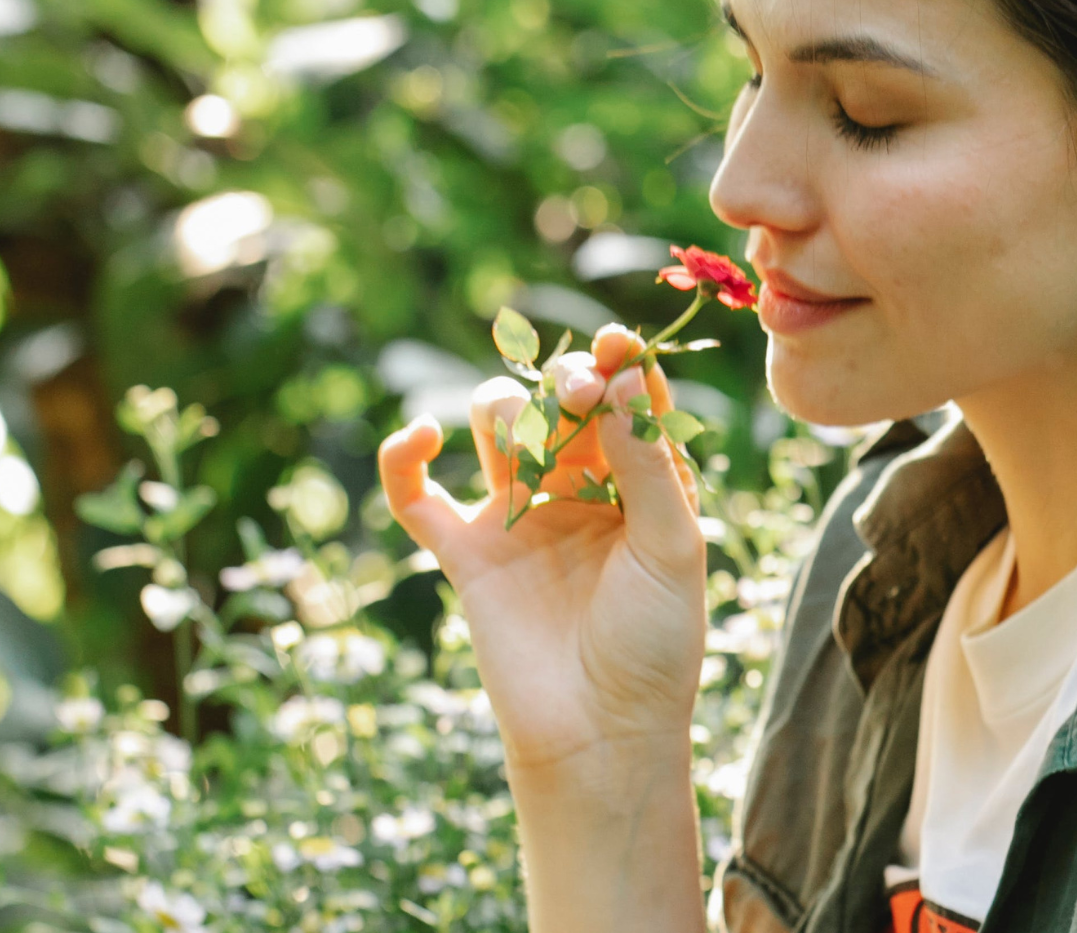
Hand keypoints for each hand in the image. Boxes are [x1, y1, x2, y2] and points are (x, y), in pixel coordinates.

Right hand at [376, 325, 707, 770]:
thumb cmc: (657, 643)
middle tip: (577, 393)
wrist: (602, 732)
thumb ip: (648, 464)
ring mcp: (518, 516)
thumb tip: (622, 378)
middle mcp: (578, 487)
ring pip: (493, 425)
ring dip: (504, 408)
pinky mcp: (466, 554)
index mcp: (639, 481)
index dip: (618, 364)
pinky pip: (417, 497)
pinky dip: (403, 459)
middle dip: (563, 381)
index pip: (624, 400)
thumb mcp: (673, 547)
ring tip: (528, 437)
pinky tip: (421, 439)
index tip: (617, 343)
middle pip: (556, 399)